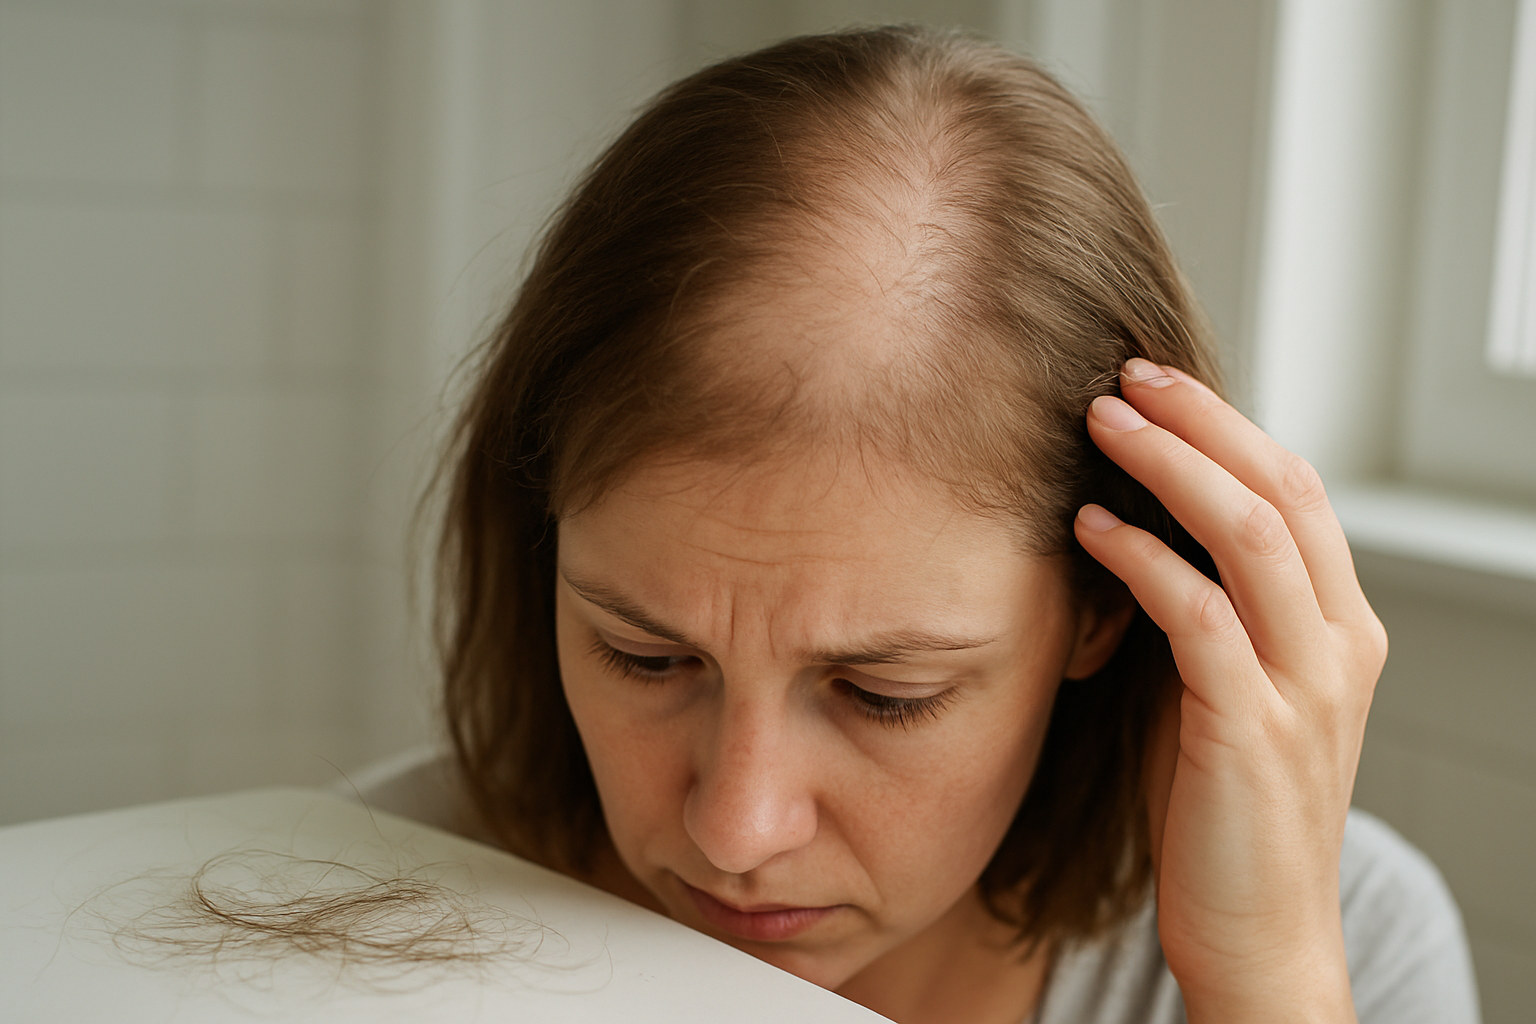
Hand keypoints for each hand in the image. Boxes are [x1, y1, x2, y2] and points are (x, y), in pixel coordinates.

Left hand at [1073, 358, 1386, 1023]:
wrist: (1258, 934)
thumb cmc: (1219, 806)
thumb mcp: (1222, 688)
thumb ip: (1203, 610)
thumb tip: (1134, 522)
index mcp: (1342, 628)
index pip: (1295, 492)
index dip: (1227, 427)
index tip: (1155, 385)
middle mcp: (1340, 647)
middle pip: (1280, 491)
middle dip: (1200, 421)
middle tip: (1124, 375)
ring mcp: (1305, 688)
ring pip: (1250, 536)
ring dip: (1169, 467)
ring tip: (1100, 423)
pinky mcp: (1253, 731)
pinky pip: (1198, 617)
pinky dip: (1143, 559)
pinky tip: (1090, 528)